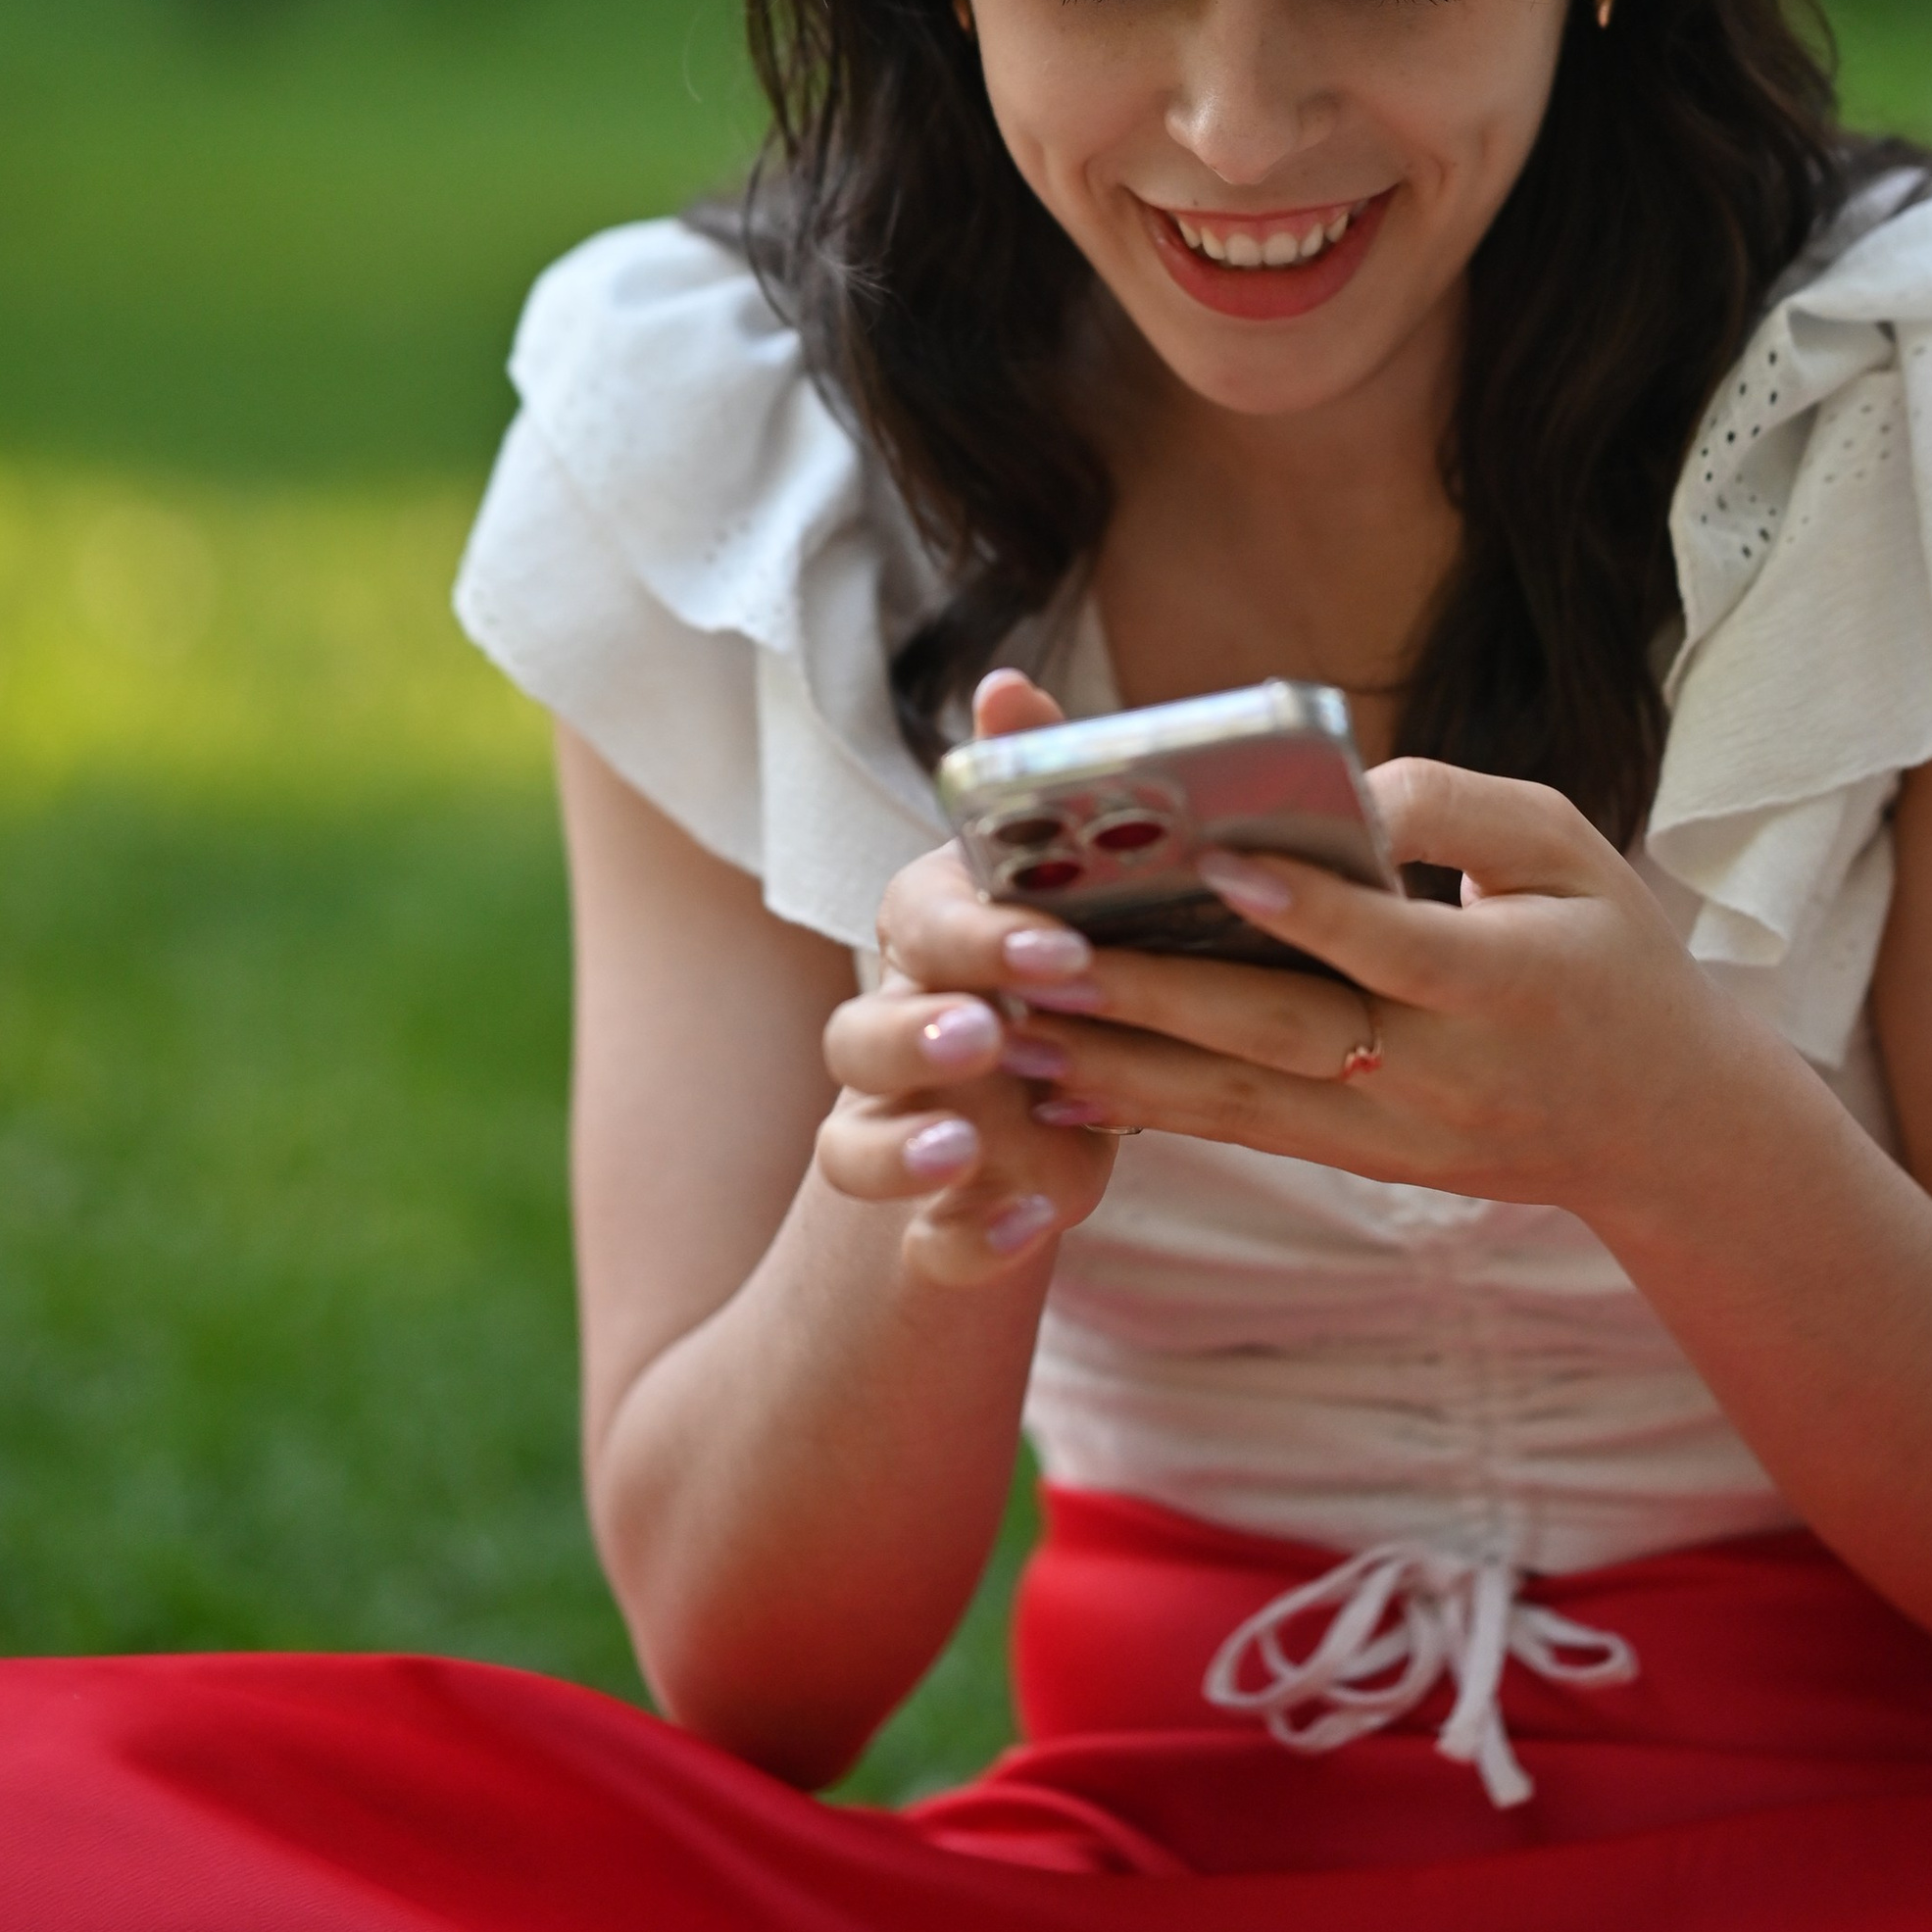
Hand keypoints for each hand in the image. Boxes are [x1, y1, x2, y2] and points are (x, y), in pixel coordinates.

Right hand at [815, 671, 1123, 1286]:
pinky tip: (1029, 1224)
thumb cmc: (1078, 973)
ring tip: (967, 1146)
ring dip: (901, 1146)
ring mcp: (905, 1134)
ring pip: (850, 1146)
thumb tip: (1005, 684)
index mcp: (936, 944)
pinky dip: (967, 1241)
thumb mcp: (1081, 891)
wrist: (1068, 1110)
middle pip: (858, 1035)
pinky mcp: (938, 1222)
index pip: (917, 921)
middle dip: (916, 1034)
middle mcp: (901, 1036)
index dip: (977, 934)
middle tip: (985, 1038)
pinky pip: (924, 1247)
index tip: (1059, 946)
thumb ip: (1037, 790)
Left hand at [952, 756, 1756, 1223]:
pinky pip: (1247, 1133)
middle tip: (1039, 955)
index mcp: (1508, 981)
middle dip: (1156, 998)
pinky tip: (1060, 1084)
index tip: (1214, 861)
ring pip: (1243, 1102)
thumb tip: (1341, 784)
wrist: (1665, 1127)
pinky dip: (1151, 1110)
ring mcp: (1398, 1133)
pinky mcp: (1363, 1162)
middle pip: (1286, 1035)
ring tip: (1009, 1026)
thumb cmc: (1609, 952)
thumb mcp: (1572, 850)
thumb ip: (1460, 806)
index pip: (1395, 946)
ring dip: (1121, 1066)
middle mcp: (1444, 1072)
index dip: (1309, 908)